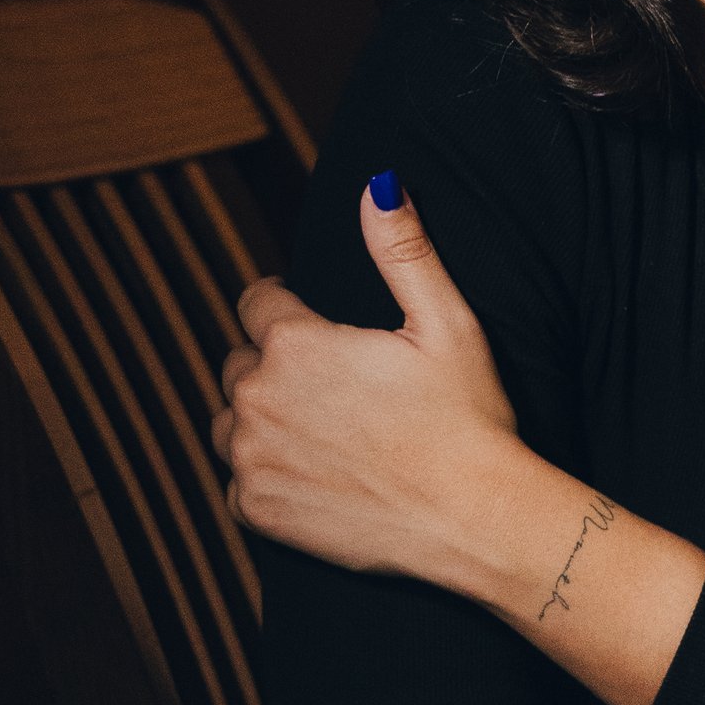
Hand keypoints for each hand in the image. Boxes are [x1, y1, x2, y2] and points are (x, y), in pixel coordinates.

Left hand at [213, 173, 521, 576]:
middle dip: (274, 367)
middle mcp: (258, 396)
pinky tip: (315, 477)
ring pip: (230, 424)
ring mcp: (252, 457)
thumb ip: (402, 250)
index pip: (256, 302)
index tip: (307, 323)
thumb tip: (377, 186)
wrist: (475, 519)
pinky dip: (266, 477)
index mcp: (294, 342)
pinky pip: (238, 482)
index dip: (284, 308)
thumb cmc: (467, 418)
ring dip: (260, 421)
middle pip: (240, 364)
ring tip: (319, 433)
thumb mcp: (446, 321)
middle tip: (330, 389)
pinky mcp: (257, 509)